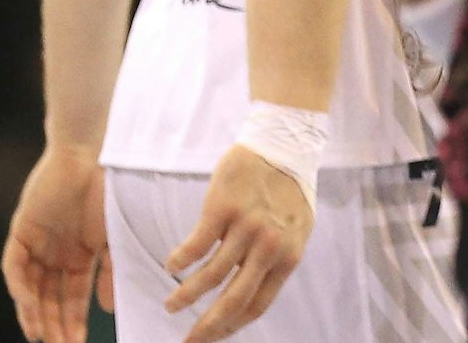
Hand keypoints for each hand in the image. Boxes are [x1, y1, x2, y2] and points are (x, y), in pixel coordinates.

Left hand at [1, 145, 110, 342]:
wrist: (92, 155)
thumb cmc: (110, 191)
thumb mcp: (115, 237)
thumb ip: (110, 271)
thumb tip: (108, 308)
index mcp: (80, 254)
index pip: (72, 296)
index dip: (73, 320)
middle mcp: (56, 253)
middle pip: (49, 298)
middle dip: (54, 324)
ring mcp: (37, 243)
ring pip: (29, 288)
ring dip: (33, 312)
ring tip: (40, 335)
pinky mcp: (21, 232)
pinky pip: (14, 266)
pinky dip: (19, 286)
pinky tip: (28, 303)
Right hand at [163, 145, 313, 342]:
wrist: (284, 144)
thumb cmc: (288, 189)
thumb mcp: (296, 229)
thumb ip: (278, 259)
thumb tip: (253, 291)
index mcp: (288, 256)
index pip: (257, 305)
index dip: (231, 327)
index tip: (211, 337)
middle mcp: (269, 247)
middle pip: (233, 300)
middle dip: (206, 327)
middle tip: (188, 342)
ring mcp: (247, 228)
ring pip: (209, 277)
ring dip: (185, 295)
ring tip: (172, 304)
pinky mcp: (224, 209)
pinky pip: (195, 246)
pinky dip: (180, 261)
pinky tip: (172, 265)